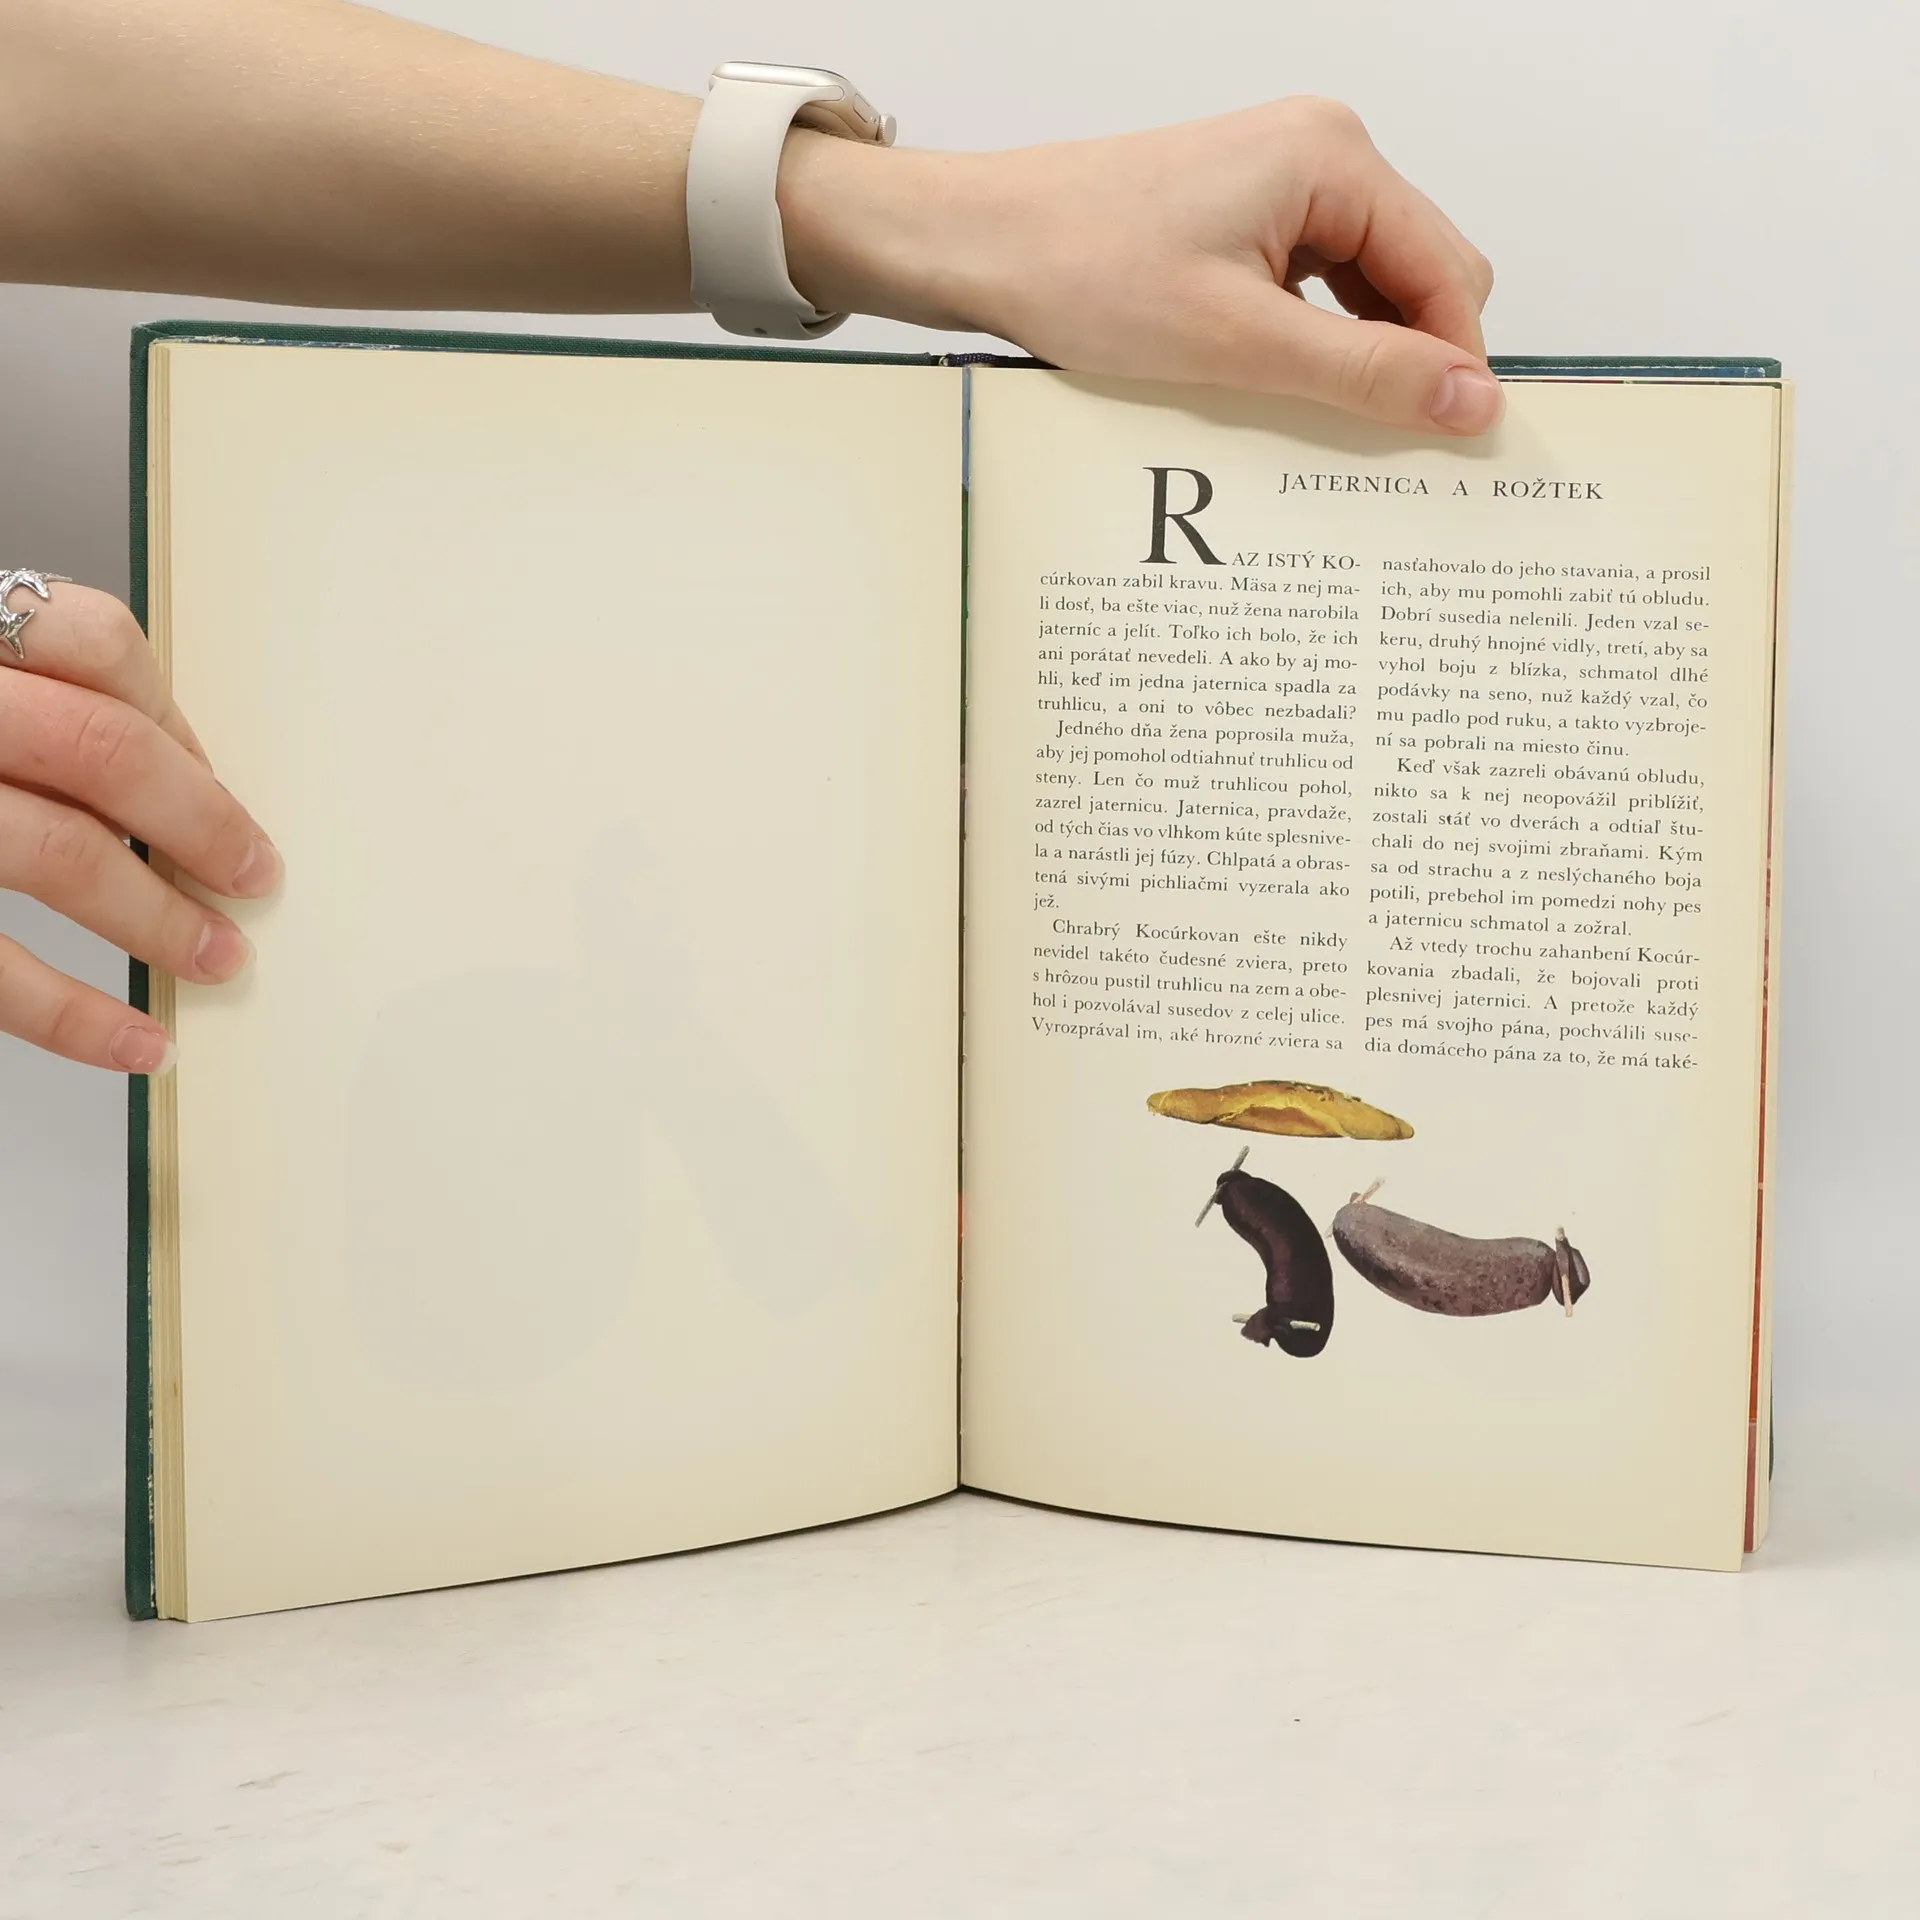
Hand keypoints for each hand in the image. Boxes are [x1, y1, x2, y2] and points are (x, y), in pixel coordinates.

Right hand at [0, 583, 277, 1072]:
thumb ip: (21, 702)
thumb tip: (172, 773)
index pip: (93, 640)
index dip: (175, 719)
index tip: (215, 785)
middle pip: (101, 750)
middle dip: (201, 823)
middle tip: (255, 876)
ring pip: (59, 852)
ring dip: (161, 919)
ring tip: (216, 960)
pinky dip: (76, 1018)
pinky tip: (134, 1044)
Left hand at [784, 96, 1500, 435]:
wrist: (978, 244)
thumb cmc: (1083, 271)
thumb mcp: (1241, 341)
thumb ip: (1366, 372)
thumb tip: (1473, 401)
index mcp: (1335, 158)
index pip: (1449, 271)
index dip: (1456, 364)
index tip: (1453, 447)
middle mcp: (1319, 155)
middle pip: (1416, 276)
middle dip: (1408, 360)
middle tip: (1380, 451)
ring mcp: (1277, 184)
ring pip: (1364, 290)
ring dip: (1353, 359)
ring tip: (1319, 426)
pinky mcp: (1239, 219)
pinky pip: (1310, 291)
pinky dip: (1308, 345)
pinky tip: (1277, 394)